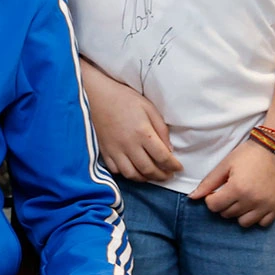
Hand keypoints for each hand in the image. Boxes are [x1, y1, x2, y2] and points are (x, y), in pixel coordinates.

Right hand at [80, 61, 182, 181]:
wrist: (96, 96)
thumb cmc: (124, 99)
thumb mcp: (149, 108)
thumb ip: (161, 129)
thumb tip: (169, 149)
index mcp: (143, 133)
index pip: (163, 157)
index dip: (173, 166)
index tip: (178, 168)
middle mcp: (129, 145)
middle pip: (148, 169)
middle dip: (162, 176)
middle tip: (168, 175)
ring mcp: (115, 150)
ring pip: (132, 174)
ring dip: (145, 178)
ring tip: (152, 175)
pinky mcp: (104, 151)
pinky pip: (116, 170)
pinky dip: (126, 174)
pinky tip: (133, 169)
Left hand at [190, 142, 274, 227]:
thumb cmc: (248, 155)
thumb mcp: (225, 165)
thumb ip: (208, 183)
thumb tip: (192, 198)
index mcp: (237, 189)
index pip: (214, 206)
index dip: (210, 199)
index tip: (215, 191)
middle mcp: (252, 200)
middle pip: (227, 214)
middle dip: (223, 205)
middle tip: (228, 192)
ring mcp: (266, 206)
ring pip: (244, 222)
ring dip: (238, 213)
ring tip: (240, 200)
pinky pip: (263, 223)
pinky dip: (256, 218)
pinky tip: (253, 205)